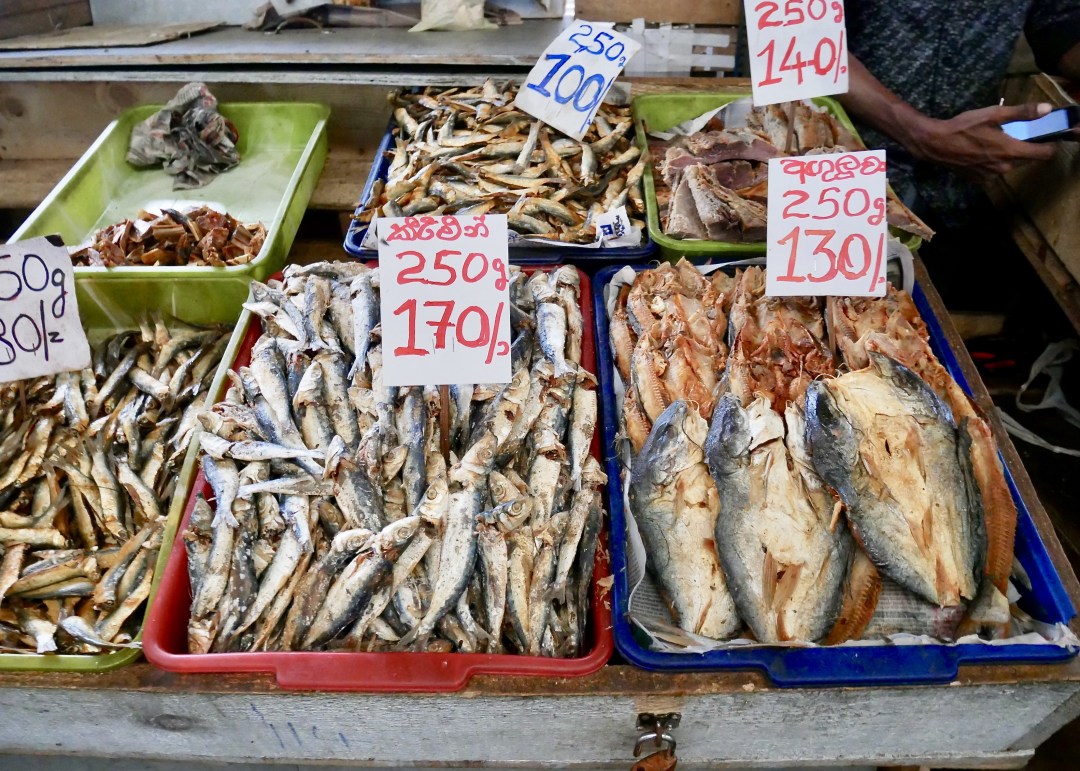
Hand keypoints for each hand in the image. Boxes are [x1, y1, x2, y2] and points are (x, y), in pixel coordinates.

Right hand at [903, 102, 1058, 178]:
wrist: (936, 144)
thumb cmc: (964, 126)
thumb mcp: (993, 114)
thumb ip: (1022, 112)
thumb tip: (1046, 109)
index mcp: (1011, 151)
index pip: (1043, 154)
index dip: (1050, 146)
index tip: (1047, 138)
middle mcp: (1004, 168)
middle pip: (1027, 159)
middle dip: (1026, 148)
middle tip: (1016, 135)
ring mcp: (991, 176)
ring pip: (1010, 166)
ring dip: (1008, 156)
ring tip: (995, 143)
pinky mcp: (979, 180)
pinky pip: (994, 172)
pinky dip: (993, 163)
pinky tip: (982, 153)